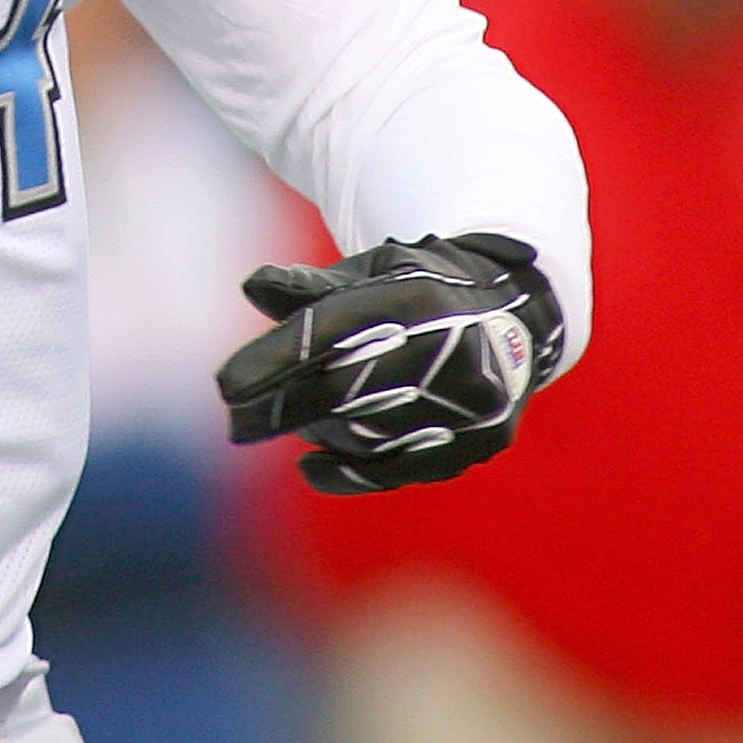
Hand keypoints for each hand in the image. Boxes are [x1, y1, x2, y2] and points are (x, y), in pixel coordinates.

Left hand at [215, 232, 564, 493]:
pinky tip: (312, 469)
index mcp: (412, 296)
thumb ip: (312, 285)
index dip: (274, 359)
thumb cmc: (419, 287)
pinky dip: (354, 472)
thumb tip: (252, 287)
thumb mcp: (371, 270)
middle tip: (234, 420)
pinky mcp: (479, 439)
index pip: (328, 331)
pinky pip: (407, 466)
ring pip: (371, 431)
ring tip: (271, 426)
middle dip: (280, 407)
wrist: (516, 310)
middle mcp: (447, 348)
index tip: (225, 386)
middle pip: (344, 388)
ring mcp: (468, 400)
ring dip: (315, 433)